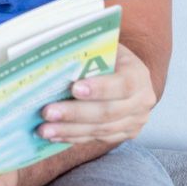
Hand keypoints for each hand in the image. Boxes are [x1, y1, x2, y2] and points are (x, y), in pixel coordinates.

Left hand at [37, 42, 155, 144]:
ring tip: (45, 129)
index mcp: (137, 74)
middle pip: (108, 112)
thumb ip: (86, 52)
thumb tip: (53, 55)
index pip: (122, 84)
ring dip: (70, 130)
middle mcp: (141, 100)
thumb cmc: (105, 55)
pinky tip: (55, 135)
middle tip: (48, 112)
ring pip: (101, 130)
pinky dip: (74, 137)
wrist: (122, 71)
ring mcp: (135, 121)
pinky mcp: (124, 134)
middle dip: (75, 114)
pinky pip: (98, 138)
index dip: (99, 88)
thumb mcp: (101, 47)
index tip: (74, 88)